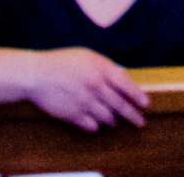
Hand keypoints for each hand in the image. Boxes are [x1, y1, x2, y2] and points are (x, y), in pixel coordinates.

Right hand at [27, 49, 147, 130]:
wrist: (37, 75)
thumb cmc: (63, 62)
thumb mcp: (87, 56)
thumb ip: (106, 66)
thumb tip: (124, 75)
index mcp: (100, 68)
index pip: (125, 84)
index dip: (137, 96)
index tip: (146, 105)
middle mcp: (95, 86)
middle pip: (120, 105)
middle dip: (132, 116)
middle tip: (141, 123)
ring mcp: (84, 102)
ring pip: (107, 118)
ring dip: (114, 121)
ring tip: (116, 122)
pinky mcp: (73, 115)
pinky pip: (91, 126)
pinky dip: (97, 127)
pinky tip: (98, 125)